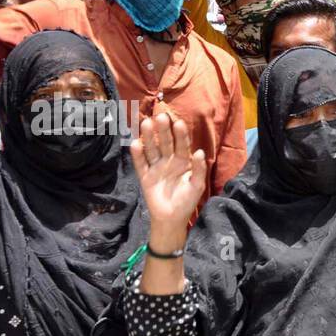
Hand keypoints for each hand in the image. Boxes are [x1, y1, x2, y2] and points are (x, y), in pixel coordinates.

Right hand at [131, 112, 206, 241]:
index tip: (178, 122)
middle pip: (165, 142)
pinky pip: (140, 163)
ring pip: (152, 149)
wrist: (172, 219)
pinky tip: (135, 143)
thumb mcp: (197, 186)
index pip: (182, 144)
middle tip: (160, 117)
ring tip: (145, 123)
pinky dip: (138, 154)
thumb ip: (199, 169)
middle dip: (163, 130)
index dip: (180, 134)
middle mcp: (169, 161)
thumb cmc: (187, 201)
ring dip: (148, 137)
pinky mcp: (145, 176)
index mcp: (183, 161)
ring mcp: (156, 167)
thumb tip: (200, 152)